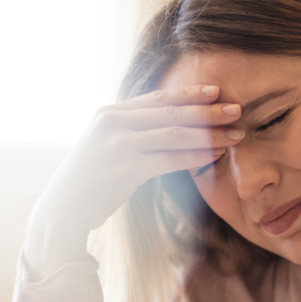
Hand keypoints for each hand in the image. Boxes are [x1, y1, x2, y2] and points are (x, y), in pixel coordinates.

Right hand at [24, 86, 243, 278]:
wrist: (62, 210)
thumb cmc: (88, 182)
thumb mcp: (104, 146)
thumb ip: (129, 132)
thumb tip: (164, 128)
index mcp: (109, 113)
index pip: (158, 98)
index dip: (189, 93)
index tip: (216, 91)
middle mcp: (113, 122)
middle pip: (171, 112)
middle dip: (208, 110)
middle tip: (238, 109)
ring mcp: (118, 144)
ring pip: (174, 133)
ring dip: (209, 133)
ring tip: (235, 134)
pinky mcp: (125, 168)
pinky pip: (169, 159)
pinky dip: (195, 156)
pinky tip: (215, 155)